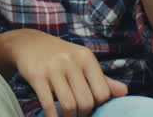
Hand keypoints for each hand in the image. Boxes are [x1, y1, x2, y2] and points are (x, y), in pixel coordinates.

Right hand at [0, 29, 127, 116]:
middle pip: (86, 102)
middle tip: (77, 113)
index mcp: (86, 57)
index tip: (90, 106)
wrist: (28, 42)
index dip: (98, 105)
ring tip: (67, 115)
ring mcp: (53, 68)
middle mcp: (71, 61)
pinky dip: (53, 116)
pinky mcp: (37, 76)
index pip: (103, 92)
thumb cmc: (60, 56)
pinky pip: (48, 104)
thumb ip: (102, 79)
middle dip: (83, 114)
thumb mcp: (82, 62)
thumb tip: (124, 92)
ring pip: (69, 105)